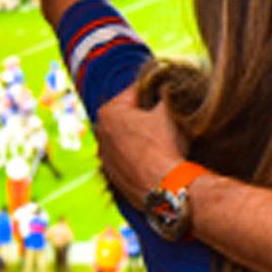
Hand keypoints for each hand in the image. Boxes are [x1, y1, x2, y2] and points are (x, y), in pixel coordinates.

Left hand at [94, 87, 187, 202]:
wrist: (164, 187)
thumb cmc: (164, 145)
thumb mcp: (170, 110)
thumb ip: (166, 92)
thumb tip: (168, 84)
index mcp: (109, 112)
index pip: (137, 92)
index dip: (157, 91)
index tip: (170, 95)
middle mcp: (100, 133)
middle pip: (130, 116)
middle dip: (148, 115)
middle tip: (169, 117)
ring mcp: (105, 157)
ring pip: (129, 137)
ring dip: (144, 136)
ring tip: (165, 139)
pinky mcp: (113, 176)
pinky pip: (129, 157)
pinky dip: (141, 155)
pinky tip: (158, 157)